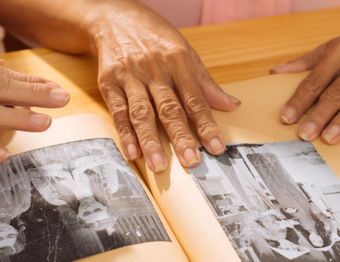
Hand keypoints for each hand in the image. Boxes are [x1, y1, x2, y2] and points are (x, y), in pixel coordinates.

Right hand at [89, 1, 239, 171]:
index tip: (217, 147)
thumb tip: (230, 105)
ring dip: (151, 141)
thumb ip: (205, 82)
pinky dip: (125, 133)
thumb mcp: (184, 51)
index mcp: (178, 61)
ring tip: (159, 165)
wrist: (112, 17)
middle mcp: (154, 69)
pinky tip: (132, 152)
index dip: (206, 125)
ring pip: (142, 113)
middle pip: (169, 109)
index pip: (195, 99)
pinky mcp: (109, 82)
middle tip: (191, 162)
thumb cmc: (153, 36)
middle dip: (181, 137)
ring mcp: (130, 76)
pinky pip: (118, 111)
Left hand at [271, 24, 339, 143]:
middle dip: (318, 115)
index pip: (315, 80)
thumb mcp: (330, 48)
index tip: (286, 117)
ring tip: (328, 138)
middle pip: (335, 93)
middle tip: (305, 134)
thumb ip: (303, 63)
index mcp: (338, 53)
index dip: (299, 100)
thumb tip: (274, 73)